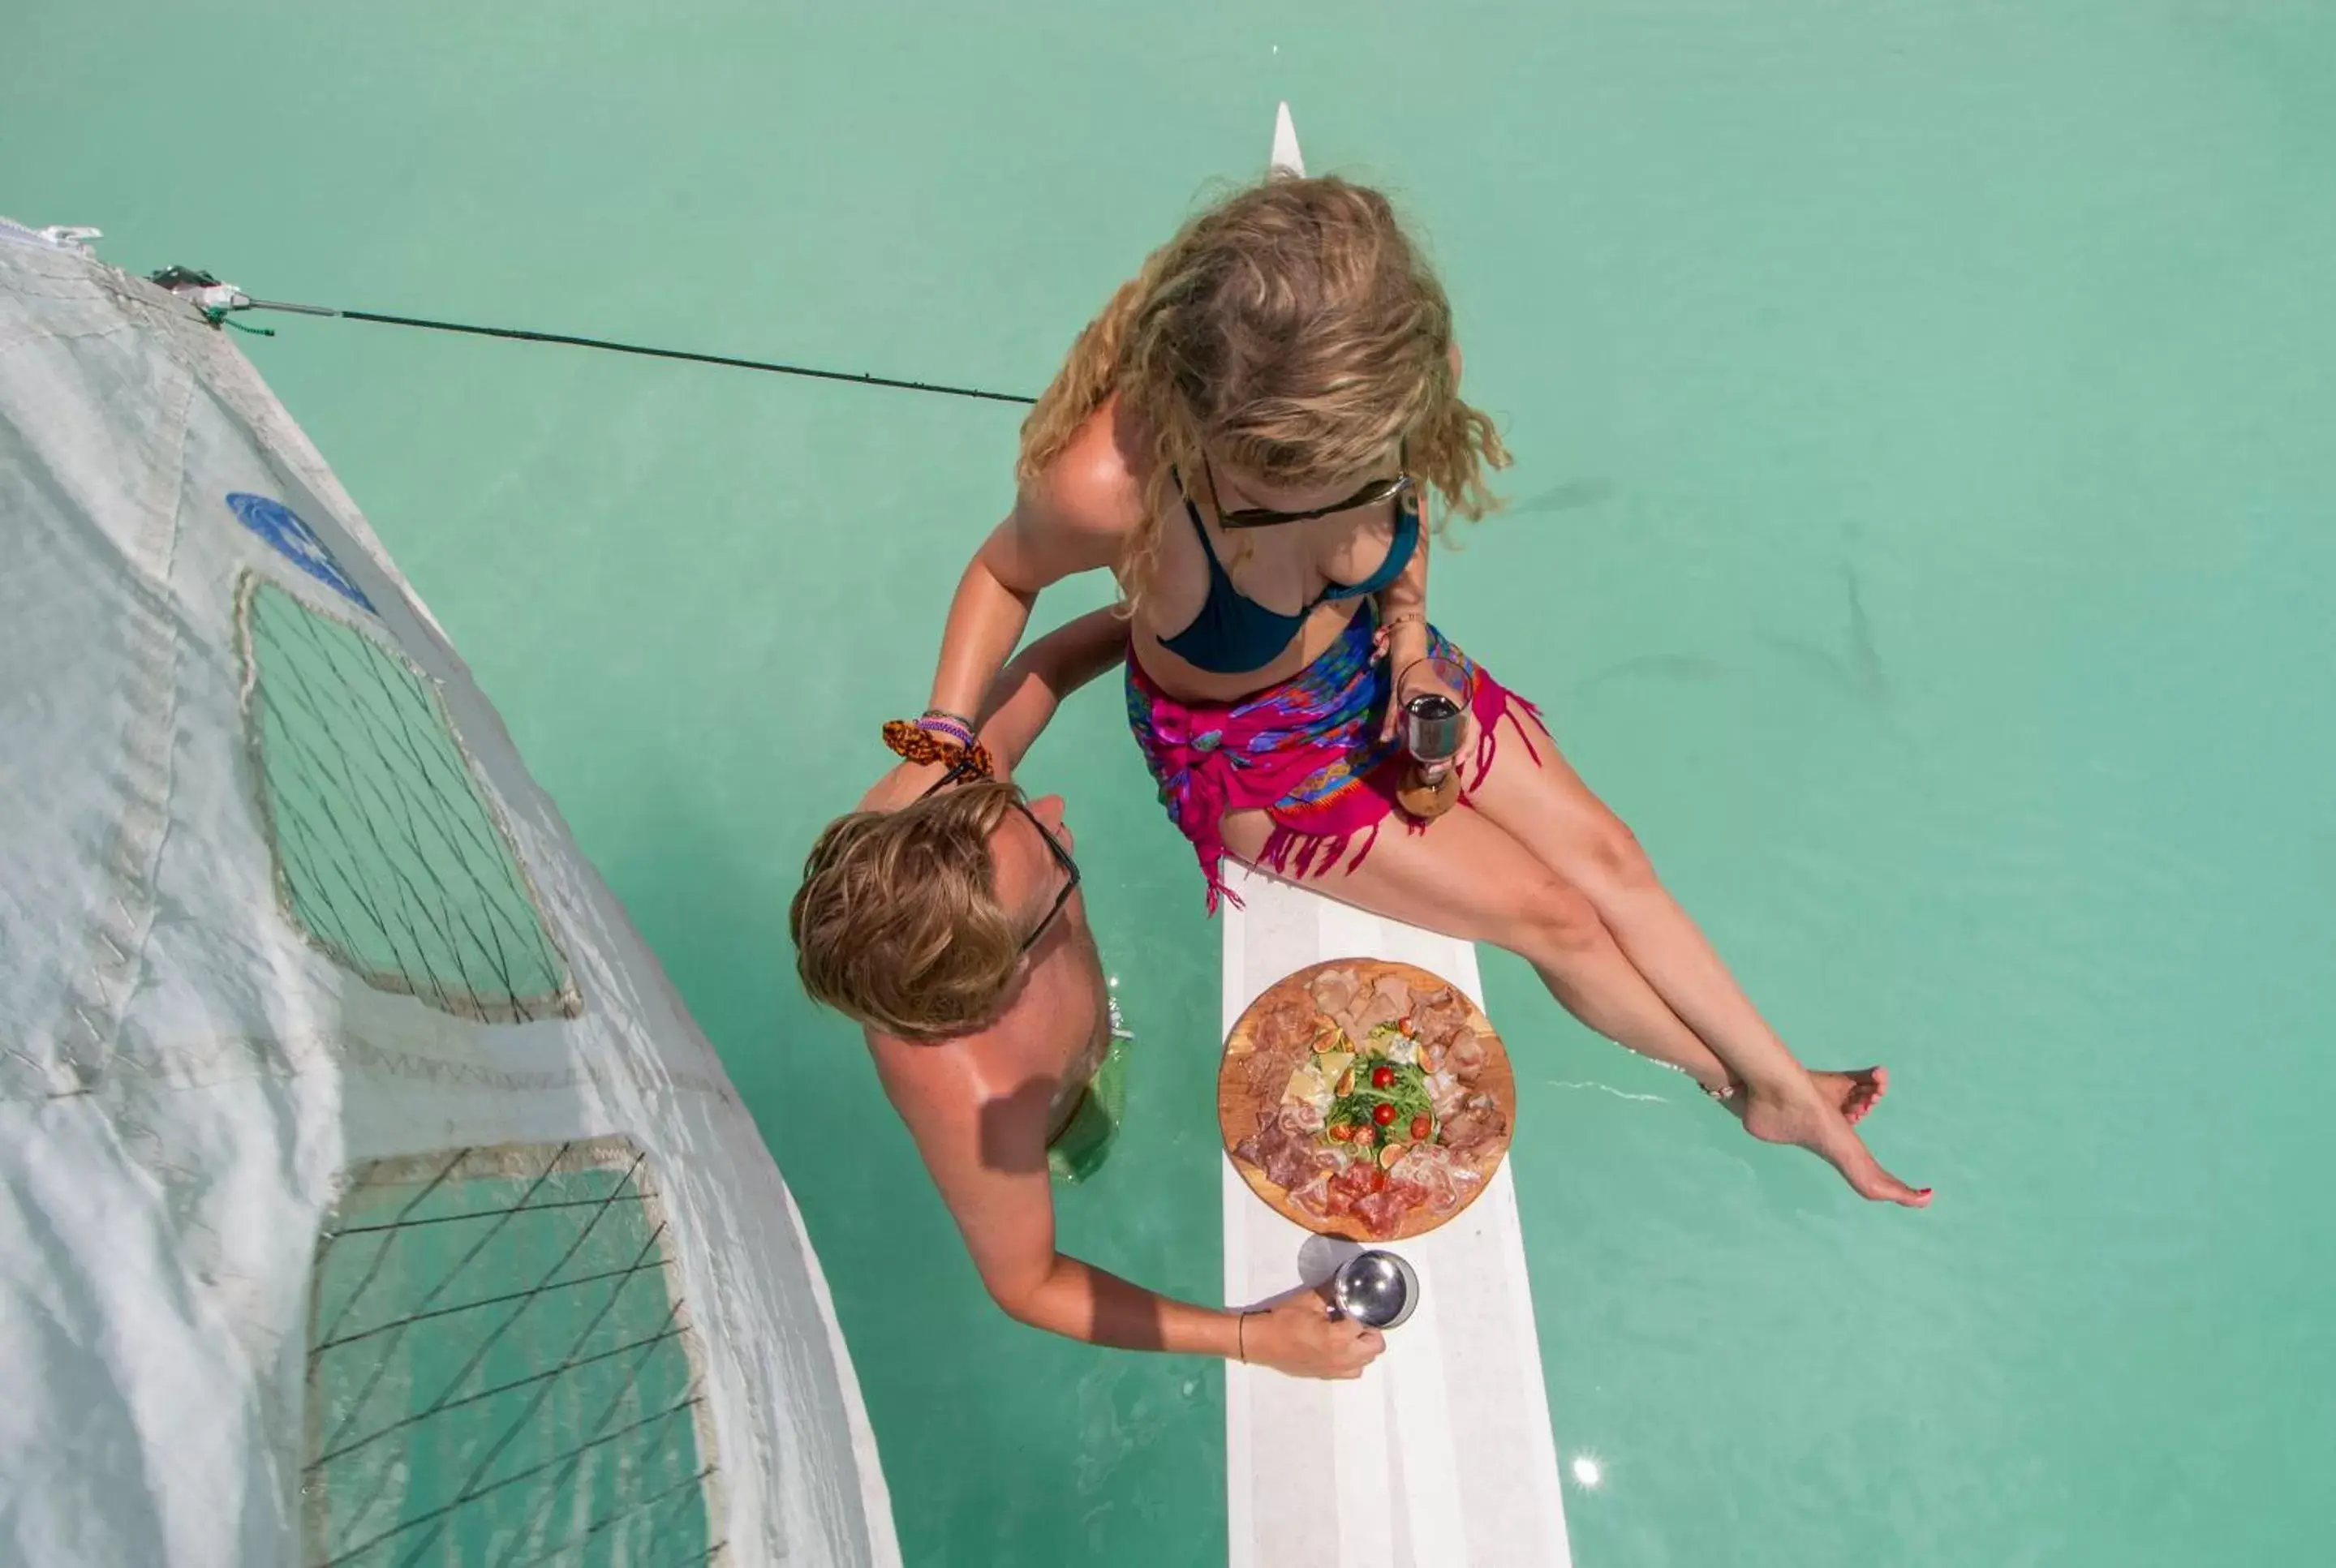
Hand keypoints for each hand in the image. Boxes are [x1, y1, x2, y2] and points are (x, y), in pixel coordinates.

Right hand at [1238, 1288, 1385, 1379]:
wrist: (1261, 1341)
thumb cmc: (1283, 1319)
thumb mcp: (1310, 1299)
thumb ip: (1332, 1290)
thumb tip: (1346, 1282)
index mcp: (1339, 1338)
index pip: (1367, 1323)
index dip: (1362, 1311)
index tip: (1354, 1305)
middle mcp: (1343, 1358)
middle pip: (1375, 1346)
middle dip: (1369, 1330)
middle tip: (1353, 1318)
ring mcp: (1336, 1370)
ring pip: (1366, 1361)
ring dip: (1363, 1347)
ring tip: (1348, 1334)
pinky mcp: (1327, 1376)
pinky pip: (1352, 1371)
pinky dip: (1353, 1360)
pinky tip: (1339, 1347)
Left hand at [1380, 655, 1478, 765]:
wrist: (1410, 658)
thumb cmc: (1406, 675)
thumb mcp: (1396, 697)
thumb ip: (1392, 717)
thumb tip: (1385, 739)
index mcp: (1452, 700)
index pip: (1470, 726)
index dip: (1466, 746)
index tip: (1455, 761)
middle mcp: (1459, 705)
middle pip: (1469, 734)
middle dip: (1458, 755)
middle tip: (1437, 769)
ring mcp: (1456, 708)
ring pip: (1466, 734)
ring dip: (1457, 752)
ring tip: (1438, 767)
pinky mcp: (1449, 711)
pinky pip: (1459, 729)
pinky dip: (1454, 744)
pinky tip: (1442, 756)